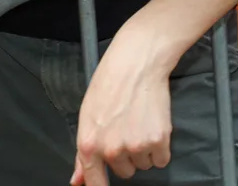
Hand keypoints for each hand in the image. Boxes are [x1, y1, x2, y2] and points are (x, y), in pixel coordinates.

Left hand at [71, 26, 172, 183]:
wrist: (135, 63)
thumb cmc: (108, 83)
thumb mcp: (87, 114)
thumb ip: (82, 153)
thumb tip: (77, 181)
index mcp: (89, 143)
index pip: (95, 181)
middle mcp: (112, 149)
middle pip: (123, 171)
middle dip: (125, 154)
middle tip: (124, 125)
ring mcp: (135, 146)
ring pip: (142, 165)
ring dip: (142, 149)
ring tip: (137, 120)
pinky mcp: (158, 141)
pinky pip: (160, 160)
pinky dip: (159, 147)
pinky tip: (151, 124)